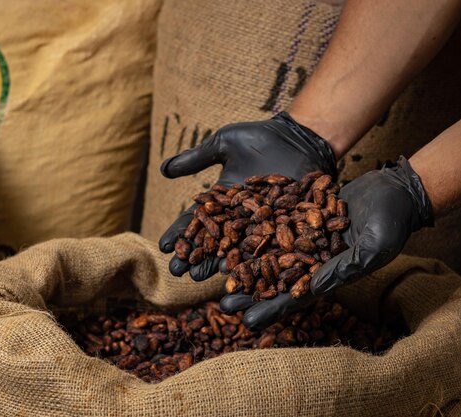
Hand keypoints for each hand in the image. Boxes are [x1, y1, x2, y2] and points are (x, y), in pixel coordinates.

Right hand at [158, 112, 335, 280]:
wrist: (298, 137)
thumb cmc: (259, 138)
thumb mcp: (222, 145)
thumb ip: (194, 159)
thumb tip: (162, 169)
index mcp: (221, 202)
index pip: (196, 221)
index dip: (180, 234)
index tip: (164, 247)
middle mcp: (238, 218)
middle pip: (211, 241)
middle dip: (193, 257)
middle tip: (176, 272)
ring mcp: (259, 225)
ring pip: (234, 248)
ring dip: (216, 263)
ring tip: (200, 276)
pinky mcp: (282, 227)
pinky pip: (265, 245)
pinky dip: (250, 257)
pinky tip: (236, 269)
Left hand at [221, 156, 433, 329]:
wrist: (394, 189)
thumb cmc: (392, 222)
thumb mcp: (372, 247)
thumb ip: (344, 267)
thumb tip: (313, 288)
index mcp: (330, 275)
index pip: (297, 298)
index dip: (272, 310)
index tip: (248, 322)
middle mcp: (312, 259)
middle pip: (275, 279)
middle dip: (250, 292)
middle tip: (222, 304)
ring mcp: (304, 236)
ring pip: (268, 252)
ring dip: (244, 262)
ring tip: (217, 273)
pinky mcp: (299, 213)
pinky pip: (271, 222)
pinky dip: (251, 228)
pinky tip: (228, 232)